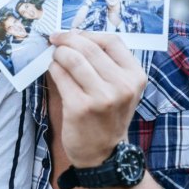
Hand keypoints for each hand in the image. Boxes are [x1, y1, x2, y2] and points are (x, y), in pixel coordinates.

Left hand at [48, 30, 146, 166]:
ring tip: (54, 56)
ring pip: (72, 58)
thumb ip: (106, 64)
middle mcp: (122, 85)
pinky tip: (53, 70)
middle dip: (67, 39)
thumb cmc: (108, 116)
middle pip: (89, 47)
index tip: (75, 34)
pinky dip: (53, 68)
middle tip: (56, 39)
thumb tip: (75, 36)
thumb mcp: (121, 89)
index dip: (89, 34)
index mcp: (135, 76)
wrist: (103, 154)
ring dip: (59, 53)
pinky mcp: (79, 107)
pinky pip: (61, 76)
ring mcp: (101, 97)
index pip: (112, 40)